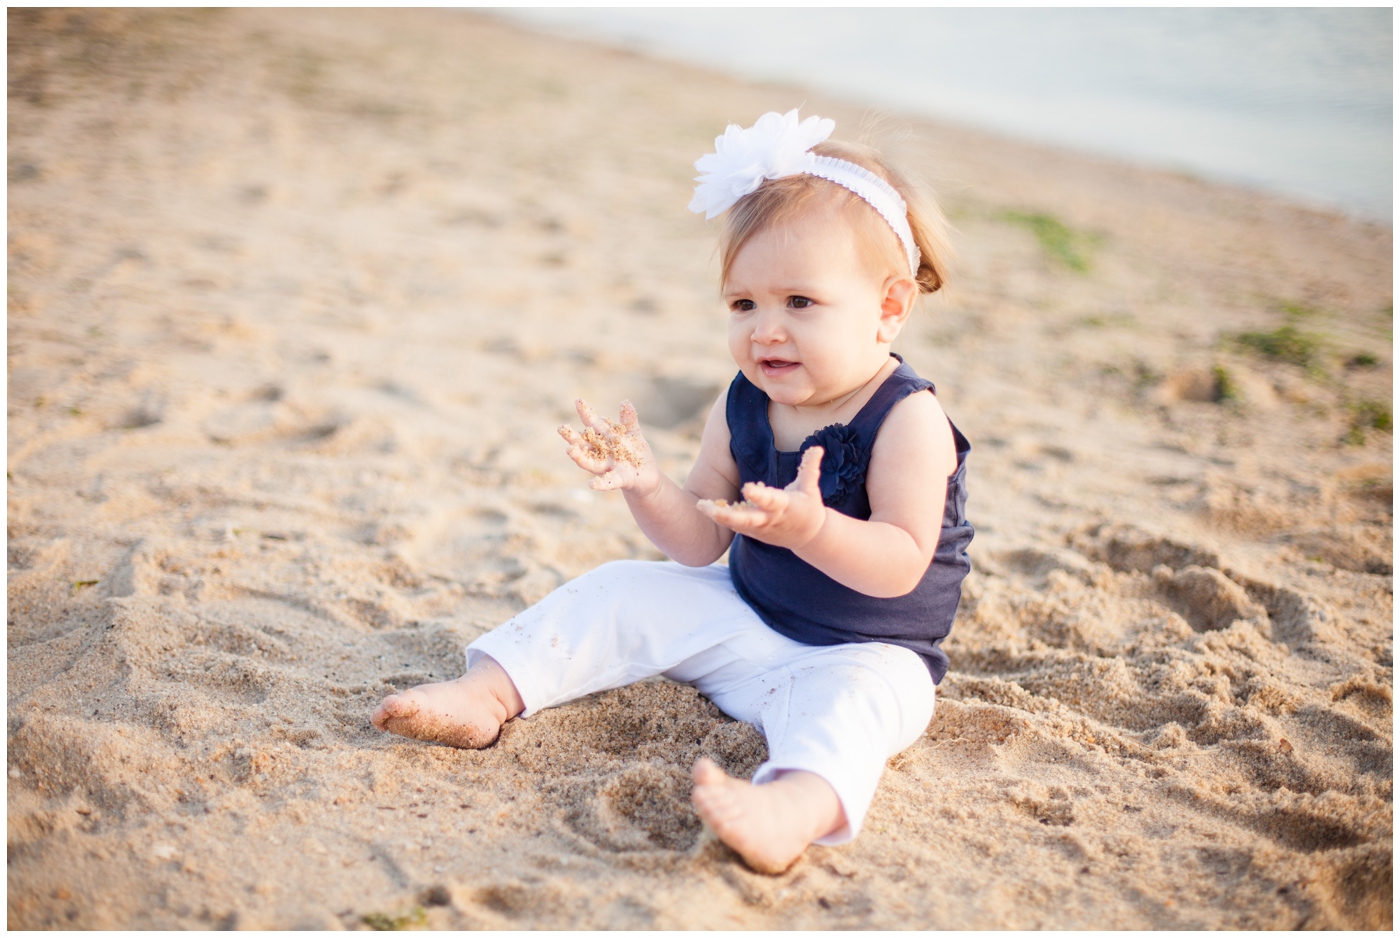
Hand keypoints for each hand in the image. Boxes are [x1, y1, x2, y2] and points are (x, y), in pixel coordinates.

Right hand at [558, 399, 660, 495]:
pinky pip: (609, 482)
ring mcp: (609, 467)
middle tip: (561, 428)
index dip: (586, 413)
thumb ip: (629, 420)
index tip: (578, 401)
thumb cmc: (637, 453)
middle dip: (572, 437)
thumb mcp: (634, 434)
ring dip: (580, 458)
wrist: (648, 476)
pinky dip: (600, 483)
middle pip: (584, 445)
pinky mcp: (620, 480)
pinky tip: (591, 484)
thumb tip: (625, 402)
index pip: (594, 424)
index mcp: (606, 438)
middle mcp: (602, 453)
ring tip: (569, 451)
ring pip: (591, 463)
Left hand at [697, 445, 826, 549]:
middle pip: (746, 520)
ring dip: (718, 516)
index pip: (770, 501)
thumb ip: (810, 467)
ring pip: (736, 524)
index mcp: (785, 506)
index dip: (759, 495)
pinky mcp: (754, 533)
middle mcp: (770, 519)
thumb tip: (816, 447)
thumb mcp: (810, 487)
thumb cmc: (809, 507)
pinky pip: (735, 526)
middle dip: (727, 516)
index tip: (747, 488)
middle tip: (708, 507)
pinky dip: (721, 518)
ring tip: (700, 504)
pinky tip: (705, 507)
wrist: (810, 537)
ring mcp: (760, 528)